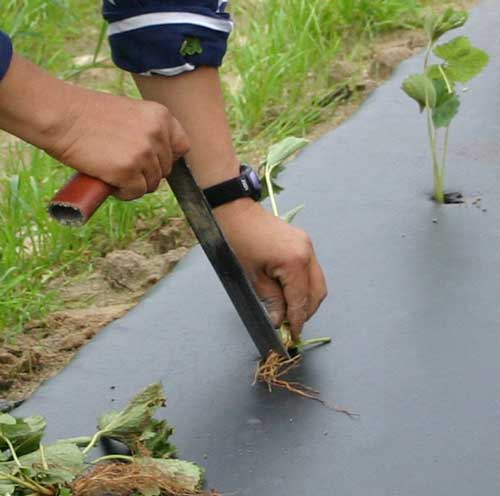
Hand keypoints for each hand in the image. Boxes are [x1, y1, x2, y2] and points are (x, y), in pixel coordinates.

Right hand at [0, 55, 188, 199]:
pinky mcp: (128, 171)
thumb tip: (159, 159)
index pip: (182, 147)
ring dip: (135, 184)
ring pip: (152, 184)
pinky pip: (136, 193)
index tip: (151, 160)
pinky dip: (124, 193)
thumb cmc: (88, 114)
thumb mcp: (131, 113)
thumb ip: (148, 131)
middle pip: (165, 169)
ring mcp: (144, 153)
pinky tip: (110, 182)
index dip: (167, 158)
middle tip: (123, 167)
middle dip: (147, 173)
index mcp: (161, 116)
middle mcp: (157, 134)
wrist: (60, 115)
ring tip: (113, 172)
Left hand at [215, 199, 327, 340]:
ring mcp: (308, 246)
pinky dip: (306, 285)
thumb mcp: (253, 277)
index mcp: (294, 263)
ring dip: (308, 299)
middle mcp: (307, 254)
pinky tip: (292, 292)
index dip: (297, 320)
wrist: (238, 213)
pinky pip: (312, 270)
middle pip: (317, 293)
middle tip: (291, 325)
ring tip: (291, 310)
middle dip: (306, 312)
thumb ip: (271, 301)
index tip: (293, 335)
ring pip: (318, 282)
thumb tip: (279, 320)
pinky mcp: (305, 242)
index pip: (301, 300)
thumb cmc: (240, 242)